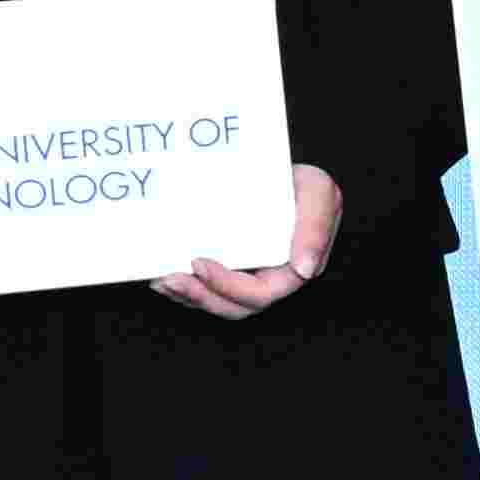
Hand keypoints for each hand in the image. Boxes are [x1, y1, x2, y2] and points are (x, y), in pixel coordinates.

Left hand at [154, 161, 343, 321]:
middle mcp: (271, 281)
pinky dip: (184, 287)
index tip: (199, 263)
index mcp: (292, 270)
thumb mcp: (319, 193)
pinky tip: (161, 275)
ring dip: (187, 296)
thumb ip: (315, 228)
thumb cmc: (304, 183)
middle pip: (234, 306)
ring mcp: (249, 278)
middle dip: (201, 296)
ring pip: (218, 303)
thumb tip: (302, 270)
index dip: (228, 286)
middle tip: (170, 278)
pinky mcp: (231, 271)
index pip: (260, 293)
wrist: (282, 172)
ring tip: (161, 281)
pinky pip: (207, 290)